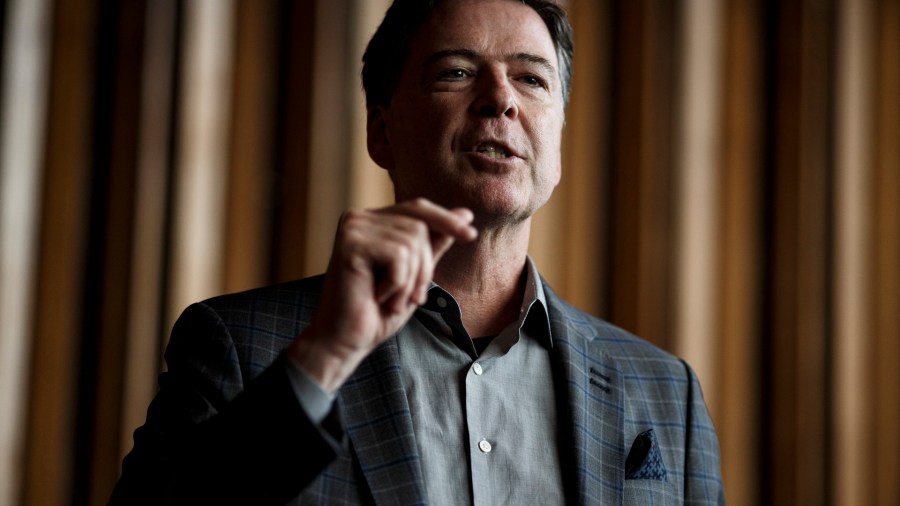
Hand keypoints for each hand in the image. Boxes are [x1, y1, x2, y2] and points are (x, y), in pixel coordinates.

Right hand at [288, 198, 477, 391]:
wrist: (346, 341)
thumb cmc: (377, 312)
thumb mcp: (416, 274)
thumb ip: (435, 243)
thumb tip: (465, 212)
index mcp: (373, 222)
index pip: (418, 209)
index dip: (446, 219)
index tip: (472, 234)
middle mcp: (359, 218)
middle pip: (420, 226)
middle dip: (424, 266)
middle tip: (410, 297)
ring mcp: (352, 228)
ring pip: (412, 241)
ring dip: (410, 279)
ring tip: (390, 299)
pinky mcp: (350, 243)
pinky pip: (398, 255)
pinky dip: (397, 283)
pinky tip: (376, 296)